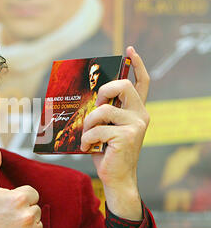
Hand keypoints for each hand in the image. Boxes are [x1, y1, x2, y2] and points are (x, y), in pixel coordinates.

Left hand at [80, 47, 149, 219]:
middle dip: (105, 90)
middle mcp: (140, 115)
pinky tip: (87, 147)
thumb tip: (86, 99)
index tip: (129, 50)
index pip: (142, 83)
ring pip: (103, 110)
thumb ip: (103, 112)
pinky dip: (87, 138)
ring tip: (85, 135)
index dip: (137, 65)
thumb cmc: (107, 151)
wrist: (116, 177)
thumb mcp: (106, 127)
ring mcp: (136, 125)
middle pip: (123, 86)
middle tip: (96, 104)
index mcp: (136, 111)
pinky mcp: (127, 137)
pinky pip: (97, 129)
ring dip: (88, 122)